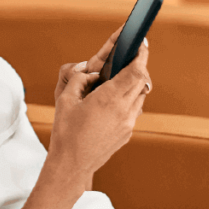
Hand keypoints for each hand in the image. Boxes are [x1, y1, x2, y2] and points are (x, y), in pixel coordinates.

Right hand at [48, 26, 150, 191]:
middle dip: (139, 67)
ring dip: (135, 84)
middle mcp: (124, 111)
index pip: (135, 71)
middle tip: (132, 57)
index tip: (141, 44)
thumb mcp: (65, 100)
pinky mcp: (127, 133)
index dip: (141, 55)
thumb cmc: (65, 132)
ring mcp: (128, 123)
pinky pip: (135, 110)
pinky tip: (115, 100)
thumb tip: (89, 71)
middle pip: (142, 82)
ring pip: (141, 96)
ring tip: (121, 78)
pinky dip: (129, 100)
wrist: (71, 165)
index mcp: (109, 99)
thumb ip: (78, 79)